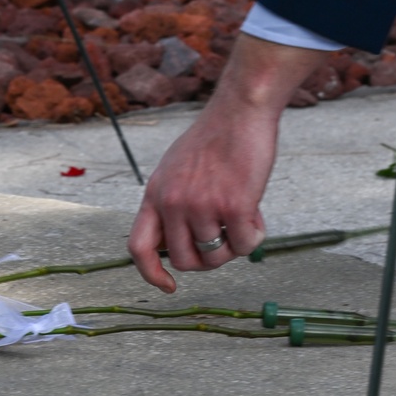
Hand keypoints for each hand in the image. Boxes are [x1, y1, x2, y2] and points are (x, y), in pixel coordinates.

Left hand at [127, 35, 327, 291]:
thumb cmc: (214, 137)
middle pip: (186, 260)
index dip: (151, 273)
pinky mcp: (233, 206)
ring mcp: (201, 205)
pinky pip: (244, 246)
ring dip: (233, 246)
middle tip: (225, 236)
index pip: (138, 247)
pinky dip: (254, 236)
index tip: (168, 285)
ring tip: (242, 216)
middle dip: (208, 258)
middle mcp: (173, 202)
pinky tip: (256, 212)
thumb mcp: (176, 168)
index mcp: (155, 193)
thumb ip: (172, 202)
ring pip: (216, 257)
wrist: (240, 110)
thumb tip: (180, 243)